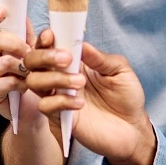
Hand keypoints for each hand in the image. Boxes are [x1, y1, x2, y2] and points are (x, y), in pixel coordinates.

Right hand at [0, 6, 33, 119]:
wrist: (34, 108)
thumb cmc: (35, 78)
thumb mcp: (40, 56)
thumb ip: (41, 43)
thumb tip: (48, 31)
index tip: (3, 11)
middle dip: (16, 43)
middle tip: (30, 52)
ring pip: (4, 61)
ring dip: (23, 67)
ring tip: (32, 74)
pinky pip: (6, 81)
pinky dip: (21, 84)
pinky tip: (25, 87)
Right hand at [25, 34, 154, 164]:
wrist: (133, 129)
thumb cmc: (126, 97)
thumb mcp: (120, 71)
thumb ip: (100, 58)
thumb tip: (81, 43)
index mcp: (73, 61)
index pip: (48, 45)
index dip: (45, 39)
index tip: (52, 36)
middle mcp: (60, 76)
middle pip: (32, 61)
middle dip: (44, 56)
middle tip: (67, 59)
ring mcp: (58, 96)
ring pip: (34, 82)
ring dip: (54, 78)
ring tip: (80, 83)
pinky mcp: (60, 117)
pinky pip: (45, 106)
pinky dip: (60, 102)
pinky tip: (80, 104)